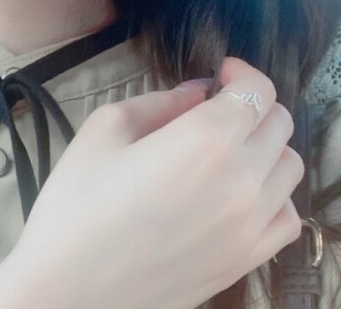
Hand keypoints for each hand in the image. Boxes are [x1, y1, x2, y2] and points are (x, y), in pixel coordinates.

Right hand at [0, 57, 302, 308]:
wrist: (70, 289)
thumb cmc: (78, 205)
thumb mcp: (104, 130)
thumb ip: (158, 102)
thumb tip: (196, 93)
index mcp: (205, 140)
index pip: (257, 91)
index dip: (241, 72)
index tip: (221, 72)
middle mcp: (241, 180)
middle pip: (279, 123)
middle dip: (251, 103)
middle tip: (217, 106)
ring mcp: (251, 225)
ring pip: (290, 165)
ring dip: (265, 144)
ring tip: (226, 148)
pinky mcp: (247, 260)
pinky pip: (287, 215)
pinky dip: (272, 192)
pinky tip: (238, 191)